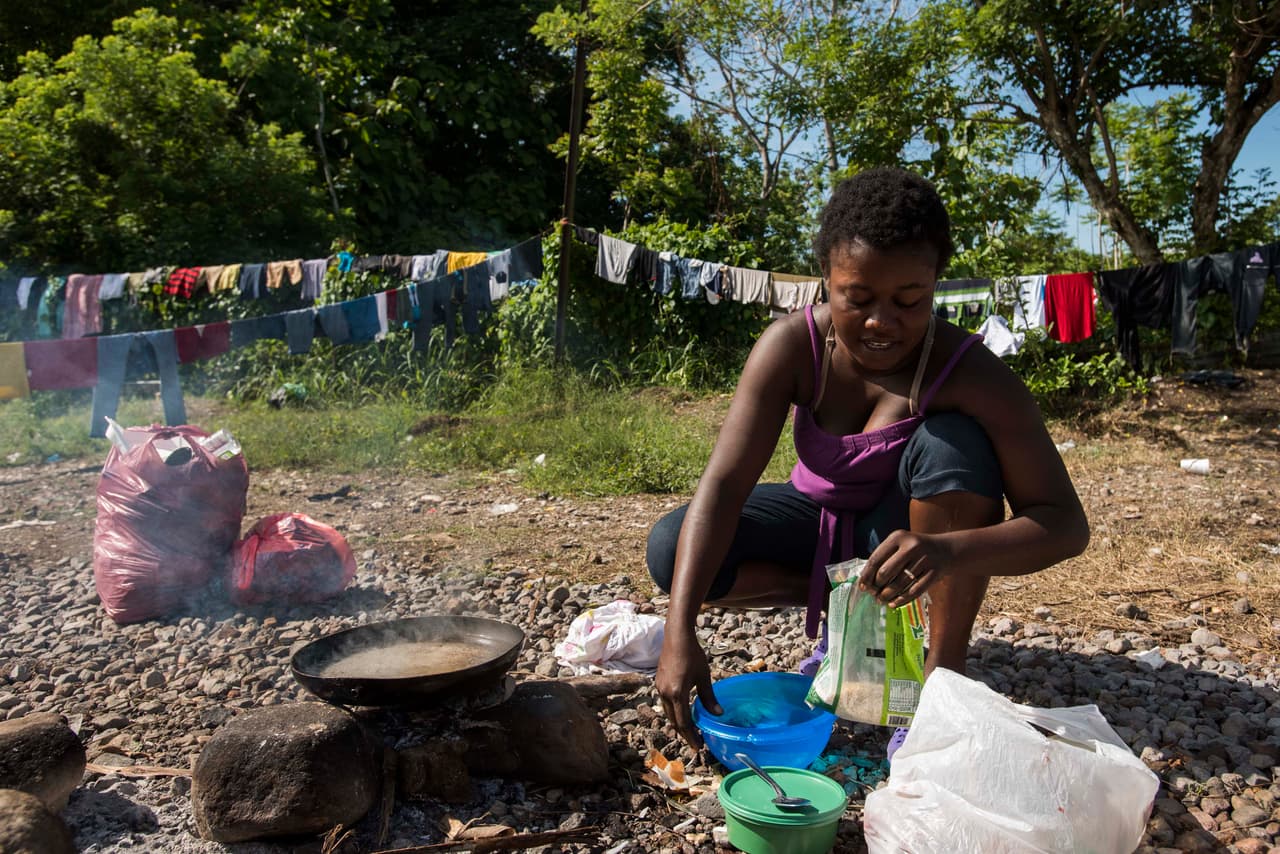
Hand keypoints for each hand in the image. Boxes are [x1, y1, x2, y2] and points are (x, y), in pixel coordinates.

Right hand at [655, 630, 719, 749]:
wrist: (676, 636)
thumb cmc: (692, 655)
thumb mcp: (704, 677)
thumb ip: (709, 698)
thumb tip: (718, 714)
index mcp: (677, 694)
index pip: (683, 723)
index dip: (691, 737)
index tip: (698, 746)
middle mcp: (665, 694)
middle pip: (674, 721)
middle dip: (685, 733)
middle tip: (696, 741)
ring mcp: (660, 688)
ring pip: (668, 713)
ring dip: (679, 723)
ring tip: (691, 729)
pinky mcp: (659, 683)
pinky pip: (666, 703)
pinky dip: (674, 712)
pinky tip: (683, 711)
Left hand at [859, 530, 950, 606]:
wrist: (947, 549)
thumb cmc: (916, 549)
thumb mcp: (900, 544)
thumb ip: (885, 558)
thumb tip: (866, 581)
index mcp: (898, 537)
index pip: (876, 559)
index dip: (866, 575)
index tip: (862, 587)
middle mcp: (911, 546)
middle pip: (885, 572)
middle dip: (877, 587)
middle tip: (873, 594)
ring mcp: (924, 559)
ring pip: (899, 584)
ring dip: (887, 595)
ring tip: (881, 600)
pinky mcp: (934, 572)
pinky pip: (914, 591)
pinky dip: (902, 600)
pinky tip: (893, 603)